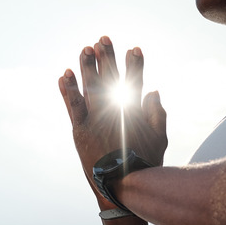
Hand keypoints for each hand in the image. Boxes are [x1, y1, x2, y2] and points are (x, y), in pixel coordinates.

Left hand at [59, 36, 167, 205]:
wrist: (124, 185)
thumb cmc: (145, 164)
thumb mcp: (160, 139)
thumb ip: (157, 113)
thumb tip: (153, 90)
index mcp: (135, 111)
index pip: (135, 80)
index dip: (135, 64)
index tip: (135, 48)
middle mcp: (115, 110)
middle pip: (110, 77)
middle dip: (107, 57)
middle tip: (103, 38)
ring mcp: (96, 119)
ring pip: (90, 86)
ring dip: (87, 66)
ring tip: (85, 49)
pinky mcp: (81, 130)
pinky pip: (73, 105)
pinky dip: (68, 89)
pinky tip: (65, 74)